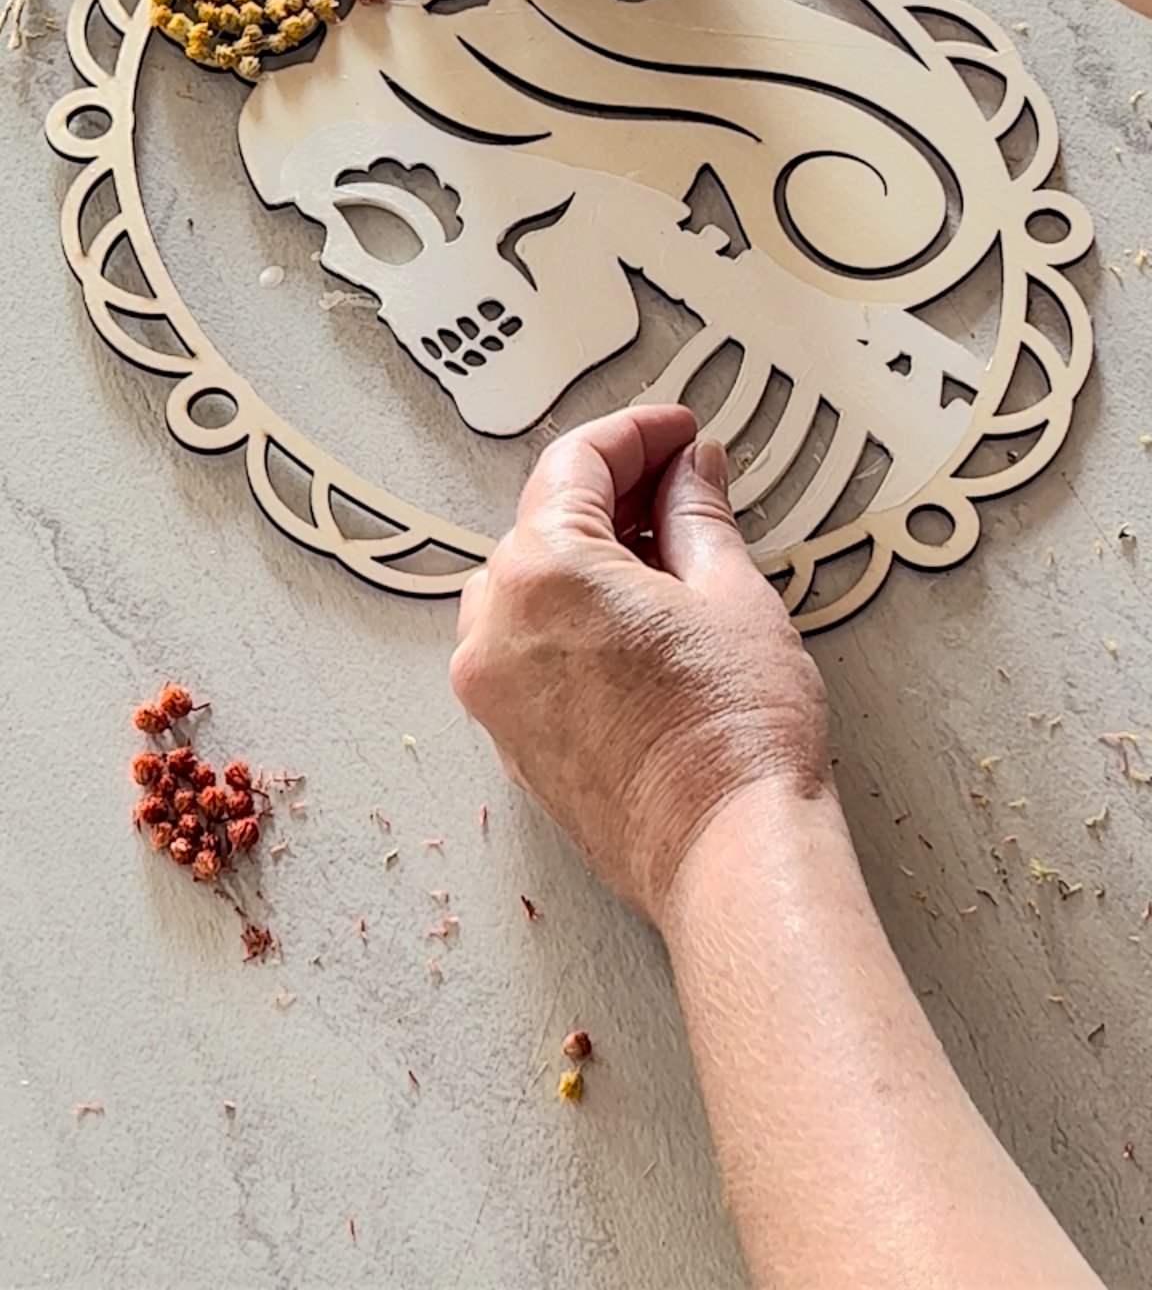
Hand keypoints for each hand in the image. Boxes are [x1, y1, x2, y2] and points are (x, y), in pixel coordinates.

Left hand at [450, 404, 831, 924]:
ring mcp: (495, 691)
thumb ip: (698, 513)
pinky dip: (574, 619)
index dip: (638, 434)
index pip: (577, 463)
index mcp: (543, 572)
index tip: (678, 432)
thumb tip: (692, 472)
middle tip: (687, 485)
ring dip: (592, 556)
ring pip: (531, 585)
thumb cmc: (735, 738)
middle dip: (617, 494)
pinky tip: (641, 622)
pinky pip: (529, 648)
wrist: (729, 858)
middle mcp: (497, 627)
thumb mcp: (731, 593)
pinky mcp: (512, 740)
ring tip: (671, 557)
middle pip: (547, 521)